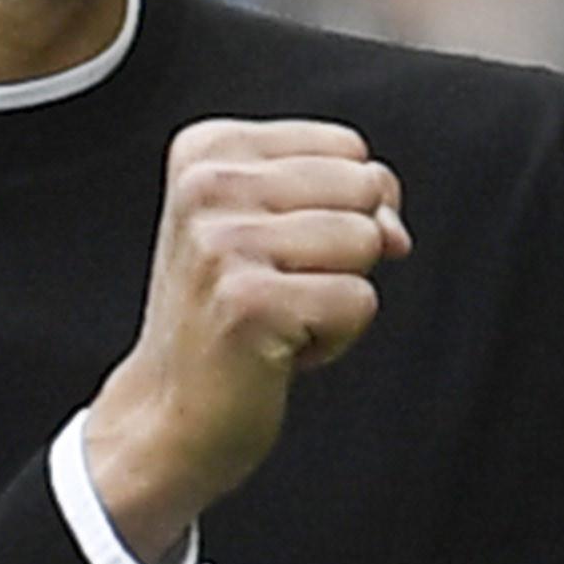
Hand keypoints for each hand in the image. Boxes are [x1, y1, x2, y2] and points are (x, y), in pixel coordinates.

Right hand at [80, 119, 407, 563]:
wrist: (168, 415)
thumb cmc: (228, 317)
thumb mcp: (277, 227)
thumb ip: (349, 197)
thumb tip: (396, 233)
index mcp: (209, 150)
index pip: (349, 149)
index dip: (339, 207)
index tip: (275, 250)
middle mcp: (207, 185)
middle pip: (364, 188)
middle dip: (345, 249)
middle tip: (278, 288)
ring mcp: (223, 243)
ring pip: (367, 241)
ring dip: (339, 295)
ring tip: (278, 316)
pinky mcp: (248, 302)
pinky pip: (360, 301)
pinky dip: (335, 338)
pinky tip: (276, 350)